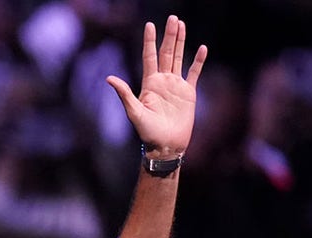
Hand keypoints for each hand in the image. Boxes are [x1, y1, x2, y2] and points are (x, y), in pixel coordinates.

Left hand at [106, 15, 206, 156]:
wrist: (166, 146)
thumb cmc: (148, 133)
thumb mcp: (134, 112)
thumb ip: (124, 94)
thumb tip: (109, 78)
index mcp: (149, 83)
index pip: (149, 56)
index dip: (149, 41)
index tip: (150, 25)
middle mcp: (163, 81)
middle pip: (166, 53)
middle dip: (169, 35)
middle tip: (173, 18)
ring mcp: (176, 86)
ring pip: (179, 58)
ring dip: (181, 42)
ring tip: (182, 25)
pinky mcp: (188, 93)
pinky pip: (194, 73)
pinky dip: (198, 61)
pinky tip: (202, 48)